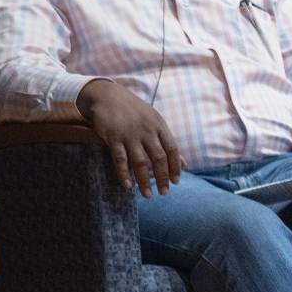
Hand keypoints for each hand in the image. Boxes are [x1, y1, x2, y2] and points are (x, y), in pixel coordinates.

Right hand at [77, 79, 183, 196]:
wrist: (107, 96)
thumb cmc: (132, 110)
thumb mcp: (154, 122)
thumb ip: (167, 142)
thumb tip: (183, 163)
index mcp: (159, 126)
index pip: (172, 150)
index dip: (175, 167)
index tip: (175, 182)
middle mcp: (146, 131)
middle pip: (158, 158)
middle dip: (162, 178)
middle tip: (163, 193)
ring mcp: (130, 134)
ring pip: (140, 162)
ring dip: (144, 181)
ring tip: (147, 195)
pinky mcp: (113, 137)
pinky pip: (120, 159)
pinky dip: (124, 174)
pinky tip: (128, 185)